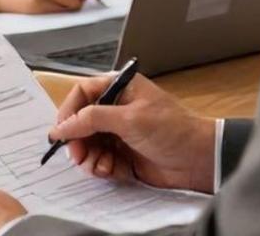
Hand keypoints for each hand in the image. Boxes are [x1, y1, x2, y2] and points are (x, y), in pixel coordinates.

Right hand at [49, 72, 216, 192]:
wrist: (200, 160)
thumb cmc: (172, 129)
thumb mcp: (129, 119)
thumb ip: (92, 119)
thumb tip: (62, 126)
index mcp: (119, 89)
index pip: (82, 94)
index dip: (68, 112)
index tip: (59, 132)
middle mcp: (116, 109)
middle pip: (81, 122)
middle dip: (77, 140)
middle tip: (77, 155)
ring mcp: (120, 133)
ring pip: (89, 144)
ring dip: (89, 157)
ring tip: (99, 165)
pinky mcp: (124, 155)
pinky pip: (101, 160)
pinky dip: (102, 167)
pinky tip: (111, 170)